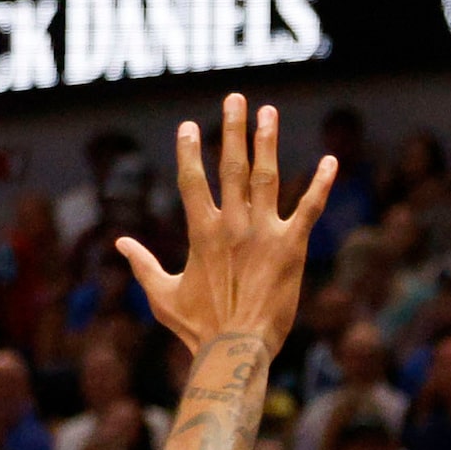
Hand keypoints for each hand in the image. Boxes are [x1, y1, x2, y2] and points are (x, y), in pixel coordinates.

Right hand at [118, 94, 335, 355]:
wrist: (235, 350)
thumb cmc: (197, 329)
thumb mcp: (162, 295)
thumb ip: (142, 264)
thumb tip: (120, 243)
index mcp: (201, 232)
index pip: (193, 180)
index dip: (190, 151)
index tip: (189, 126)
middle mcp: (232, 224)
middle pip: (232, 166)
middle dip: (233, 129)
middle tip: (236, 99)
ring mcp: (264, 232)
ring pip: (267, 176)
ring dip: (268, 142)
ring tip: (269, 113)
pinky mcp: (292, 247)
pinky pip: (309, 208)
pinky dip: (321, 184)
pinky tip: (330, 161)